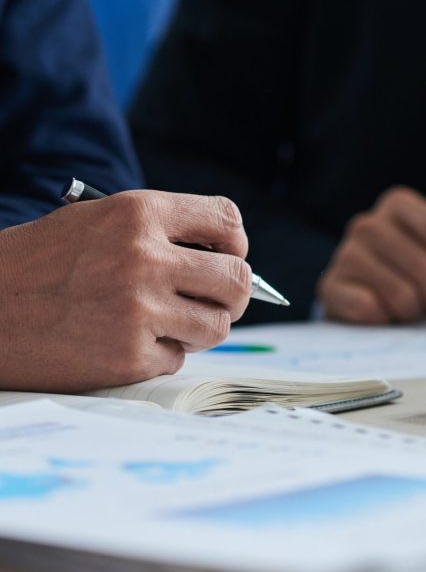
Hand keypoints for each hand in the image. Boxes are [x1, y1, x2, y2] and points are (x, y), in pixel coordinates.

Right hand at [0, 190, 252, 391]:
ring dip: (202, 328)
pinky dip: (161, 353)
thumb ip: (163, 232)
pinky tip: (128, 342)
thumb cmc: (43, 262)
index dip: (236, 243)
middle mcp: (145, 258)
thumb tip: (227, 260)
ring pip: (218, 326)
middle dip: (233, 294)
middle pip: (237, 280)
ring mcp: (139, 310)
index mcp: (140, 214)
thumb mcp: (100, 221)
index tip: (229, 256)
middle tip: (216, 300)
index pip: (227, 220)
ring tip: (171, 323)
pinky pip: (177, 358)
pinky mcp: (128, 355)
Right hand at [317, 186, 425, 323]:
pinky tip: (386, 313)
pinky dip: (386, 319)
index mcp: (399, 204)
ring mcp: (344, 253)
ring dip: (416, 311)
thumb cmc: (423, 271)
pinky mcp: (330, 286)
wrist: (376, 298)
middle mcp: (367, 223)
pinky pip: (370, 309)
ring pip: (400, 293)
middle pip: (424, 265)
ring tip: (413, 307)